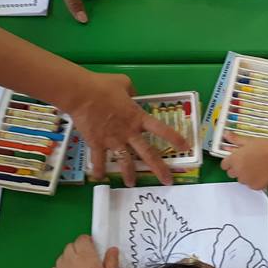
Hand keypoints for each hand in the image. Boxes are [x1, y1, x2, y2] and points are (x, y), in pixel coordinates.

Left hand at [49, 235, 120, 267]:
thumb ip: (112, 259)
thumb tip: (112, 250)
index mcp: (85, 253)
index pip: (82, 238)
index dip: (88, 242)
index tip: (93, 248)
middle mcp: (70, 257)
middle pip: (71, 246)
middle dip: (78, 250)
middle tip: (86, 259)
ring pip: (62, 257)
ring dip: (69, 259)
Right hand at [65, 72, 186, 185]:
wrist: (81, 93)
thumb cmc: (102, 86)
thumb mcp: (123, 83)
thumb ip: (132, 91)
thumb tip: (132, 95)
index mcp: (137, 117)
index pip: (160, 129)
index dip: (174, 138)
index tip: (186, 147)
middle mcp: (129, 132)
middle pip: (148, 153)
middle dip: (159, 168)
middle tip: (167, 181)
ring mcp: (113, 140)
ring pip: (125, 162)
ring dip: (129, 174)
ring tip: (131, 184)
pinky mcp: (97, 144)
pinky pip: (98, 161)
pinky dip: (98, 170)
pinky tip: (98, 178)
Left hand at [220, 132, 267, 189]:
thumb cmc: (267, 149)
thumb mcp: (249, 141)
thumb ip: (236, 140)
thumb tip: (227, 135)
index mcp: (234, 160)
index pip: (224, 165)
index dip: (229, 161)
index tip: (235, 159)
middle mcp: (238, 172)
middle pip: (231, 173)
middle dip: (237, 168)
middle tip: (247, 162)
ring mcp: (246, 180)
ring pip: (241, 179)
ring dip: (245, 175)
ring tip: (256, 166)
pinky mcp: (255, 186)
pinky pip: (251, 184)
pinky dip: (254, 180)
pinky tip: (261, 172)